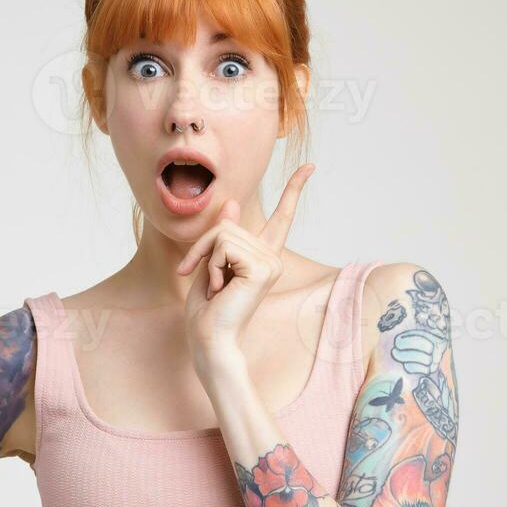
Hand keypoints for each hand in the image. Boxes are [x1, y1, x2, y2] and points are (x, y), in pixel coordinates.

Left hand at [175, 163, 314, 365]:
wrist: (211, 341)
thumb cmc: (207, 313)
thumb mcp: (208, 266)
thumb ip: (220, 237)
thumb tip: (231, 203)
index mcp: (263, 258)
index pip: (282, 218)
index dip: (294, 189)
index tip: (310, 166)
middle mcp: (272, 258)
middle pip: (227, 224)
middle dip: (201, 248)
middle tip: (197, 276)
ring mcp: (270, 262)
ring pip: (222, 233)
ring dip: (205, 259)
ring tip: (214, 286)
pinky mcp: (262, 268)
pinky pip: (222, 246)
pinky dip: (210, 265)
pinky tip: (218, 288)